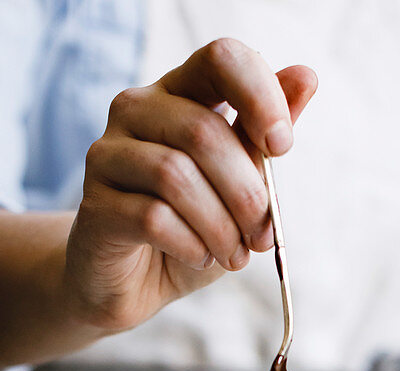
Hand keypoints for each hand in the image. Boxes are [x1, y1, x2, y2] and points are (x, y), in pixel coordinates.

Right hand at [64, 39, 316, 333]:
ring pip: (175, 176)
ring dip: (220, 226)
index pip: (220, 59)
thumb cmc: (192, 229)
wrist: (136, 283)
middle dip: (246, 193)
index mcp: (180, 93)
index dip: (259, 96)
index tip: (282, 146)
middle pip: (202, 131)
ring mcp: (109, 154)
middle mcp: (137, 110)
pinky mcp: (94, 204)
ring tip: (234, 255)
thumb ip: (263, 138)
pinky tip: (200, 256)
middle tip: (263, 236)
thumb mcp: (239, 186)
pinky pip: (153, 218)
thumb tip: (306, 77)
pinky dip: (191, 245)